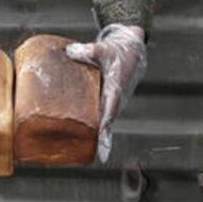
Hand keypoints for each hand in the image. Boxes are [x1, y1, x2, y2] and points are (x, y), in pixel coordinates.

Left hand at [66, 24, 146, 162]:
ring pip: (101, 120)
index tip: (102, 146)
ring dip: (93, 133)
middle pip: (104, 124)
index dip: (105, 131)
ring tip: (79, 147)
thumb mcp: (104, 49)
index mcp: (115, 91)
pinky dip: (90, 123)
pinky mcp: (106, 100)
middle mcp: (114, 100)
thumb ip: (87, 51)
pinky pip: (98, 114)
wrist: (133, 51)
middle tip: (85, 152)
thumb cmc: (120, 52)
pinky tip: (76, 129)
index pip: (110, 115)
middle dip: (96, 139)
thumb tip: (69, 52)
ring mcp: (111, 102)